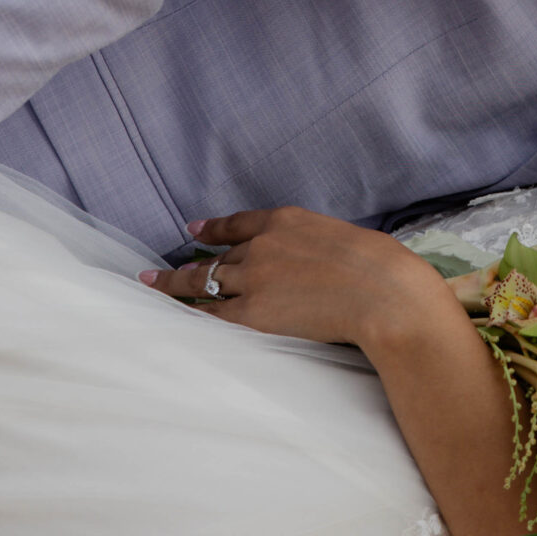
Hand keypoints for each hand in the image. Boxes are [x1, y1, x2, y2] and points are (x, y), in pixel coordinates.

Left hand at [140, 207, 423, 350]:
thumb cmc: (378, 265)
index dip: (214, 228)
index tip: (194, 230)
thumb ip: (314, 245)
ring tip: (153, 286)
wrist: (382, 293)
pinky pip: (214, 314)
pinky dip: (193, 314)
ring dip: (176, 286)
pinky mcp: (254, 313)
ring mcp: (255, 279)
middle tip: (160, 269)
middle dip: (188, 263)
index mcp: (286, 220)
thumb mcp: (342, 236)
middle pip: (217, 256)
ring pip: (205, 281)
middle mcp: (262, 245)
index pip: (239, 223)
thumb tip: (311, 260)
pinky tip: (177, 315)